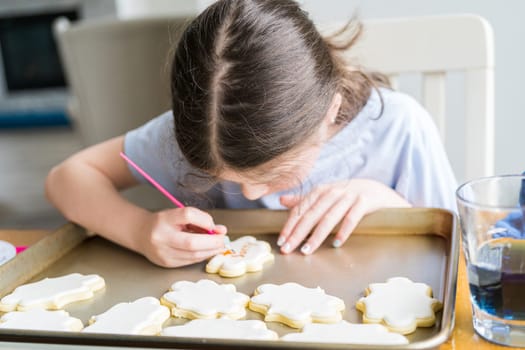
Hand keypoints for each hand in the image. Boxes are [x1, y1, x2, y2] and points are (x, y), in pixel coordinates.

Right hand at [138, 207, 226, 267]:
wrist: (141, 233)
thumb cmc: (164, 222)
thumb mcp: (180, 215)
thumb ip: (200, 220)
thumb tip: (221, 230)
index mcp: (164, 219)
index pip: (187, 215)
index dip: (205, 220)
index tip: (214, 225)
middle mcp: (161, 237)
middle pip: (192, 242)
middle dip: (212, 243)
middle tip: (223, 240)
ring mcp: (163, 253)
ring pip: (192, 255)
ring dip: (210, 251)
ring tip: (218, 246)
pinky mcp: (166, 263)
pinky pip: (189, 261)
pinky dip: (201, 256)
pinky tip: (207, 251)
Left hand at [278, 179, 410, 254]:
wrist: (379, 190)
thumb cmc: (348, 196)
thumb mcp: (326, 196)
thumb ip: (305, 200)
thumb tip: (281, 201)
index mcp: (321, 190)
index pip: (301, 209)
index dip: (290, 225)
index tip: (281, 241)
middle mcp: (333, 191)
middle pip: (312, 214)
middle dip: (298, 233)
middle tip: (288, 249)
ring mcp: (350, 196)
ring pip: (329, 217)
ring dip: (317, 235)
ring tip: (307, 250)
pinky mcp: (365, 201)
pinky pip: (352, 217)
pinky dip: (343, 230)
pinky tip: (336, 243)